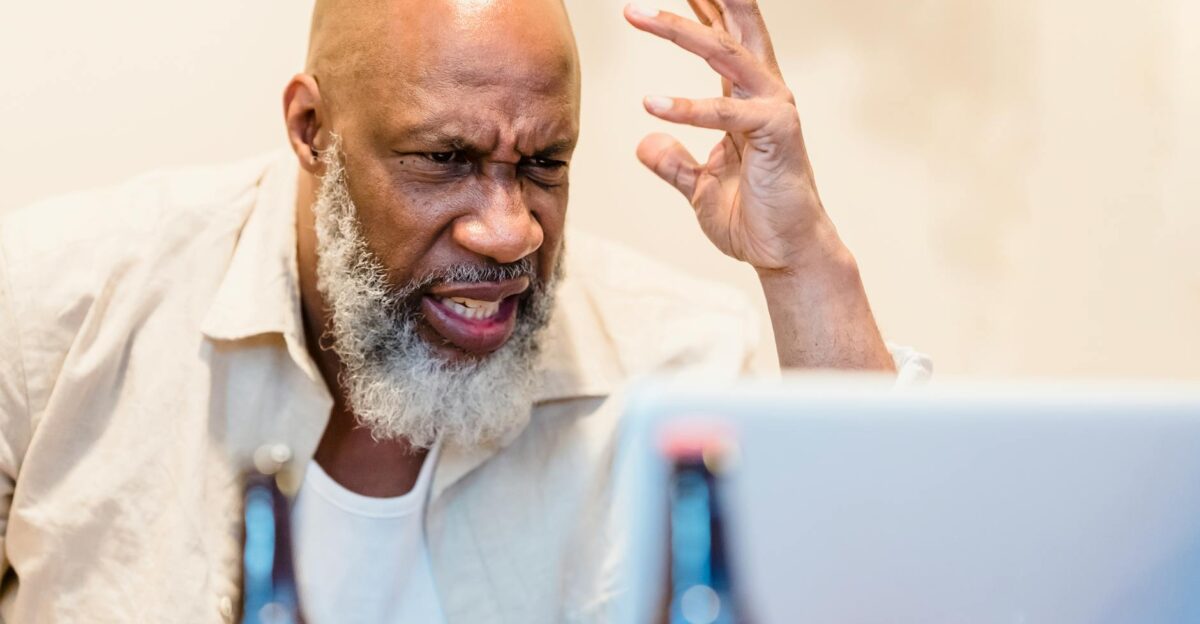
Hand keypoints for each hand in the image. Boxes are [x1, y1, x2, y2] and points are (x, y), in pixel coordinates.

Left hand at [624, 0, 841, 273]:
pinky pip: (726, 113)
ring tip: (634, 12)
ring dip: (677, 29)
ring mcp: (774, 107)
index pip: (723, 35)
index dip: (701, 5)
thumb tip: (647, 142)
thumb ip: (675, 161)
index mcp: (747, 96)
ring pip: (723, 52)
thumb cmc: (753, 217)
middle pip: (731, 25)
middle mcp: (764, 90)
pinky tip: (651, 104)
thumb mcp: (701, 185)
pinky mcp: (777, 133)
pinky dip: (688, 108)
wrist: (783, 253)